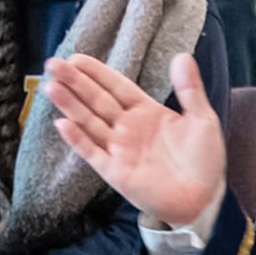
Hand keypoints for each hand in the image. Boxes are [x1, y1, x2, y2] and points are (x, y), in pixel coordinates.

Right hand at [45, 51, 225, 227]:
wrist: (204, 198)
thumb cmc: (204, 160)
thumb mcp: (202, 119)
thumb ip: (190, 89)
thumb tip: (183, 55)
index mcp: (146, 112)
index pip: (116, 86)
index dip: (97, 73)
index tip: (76, 58)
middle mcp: (128, 128)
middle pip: (97, 100)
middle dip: (75, 82)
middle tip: (54, 64)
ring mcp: (120, 149)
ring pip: (89, 122)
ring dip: (70, 105)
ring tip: (51, 87)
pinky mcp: (115, 171)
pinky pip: (92, 152)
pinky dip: (77, 139)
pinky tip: (62, 124)